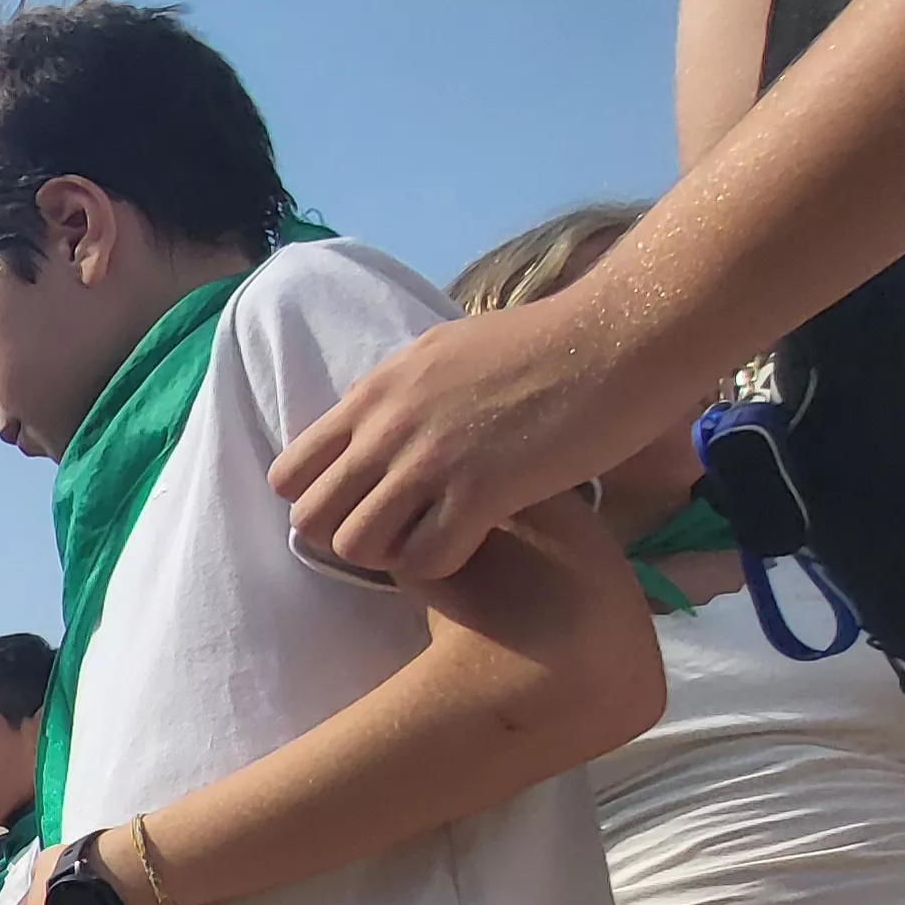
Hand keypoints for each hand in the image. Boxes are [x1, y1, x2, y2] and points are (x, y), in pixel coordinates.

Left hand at [269, 291, 697, 582]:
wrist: (613, 340)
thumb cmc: (541, 342)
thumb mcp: (443, 351)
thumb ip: (398, 390)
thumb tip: (367, 409)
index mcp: (373, 393)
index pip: (290, 471)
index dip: (320, 501)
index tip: (363, 504)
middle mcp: (386, 428)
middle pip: (311, 520)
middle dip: (345, 539)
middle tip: (396, 535)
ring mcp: (428, 461)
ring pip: (356, 547)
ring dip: (389, 557)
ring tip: (434, 539)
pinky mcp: (479, 492)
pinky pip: (422, 560)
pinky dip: (441, 565)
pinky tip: (472, 543)